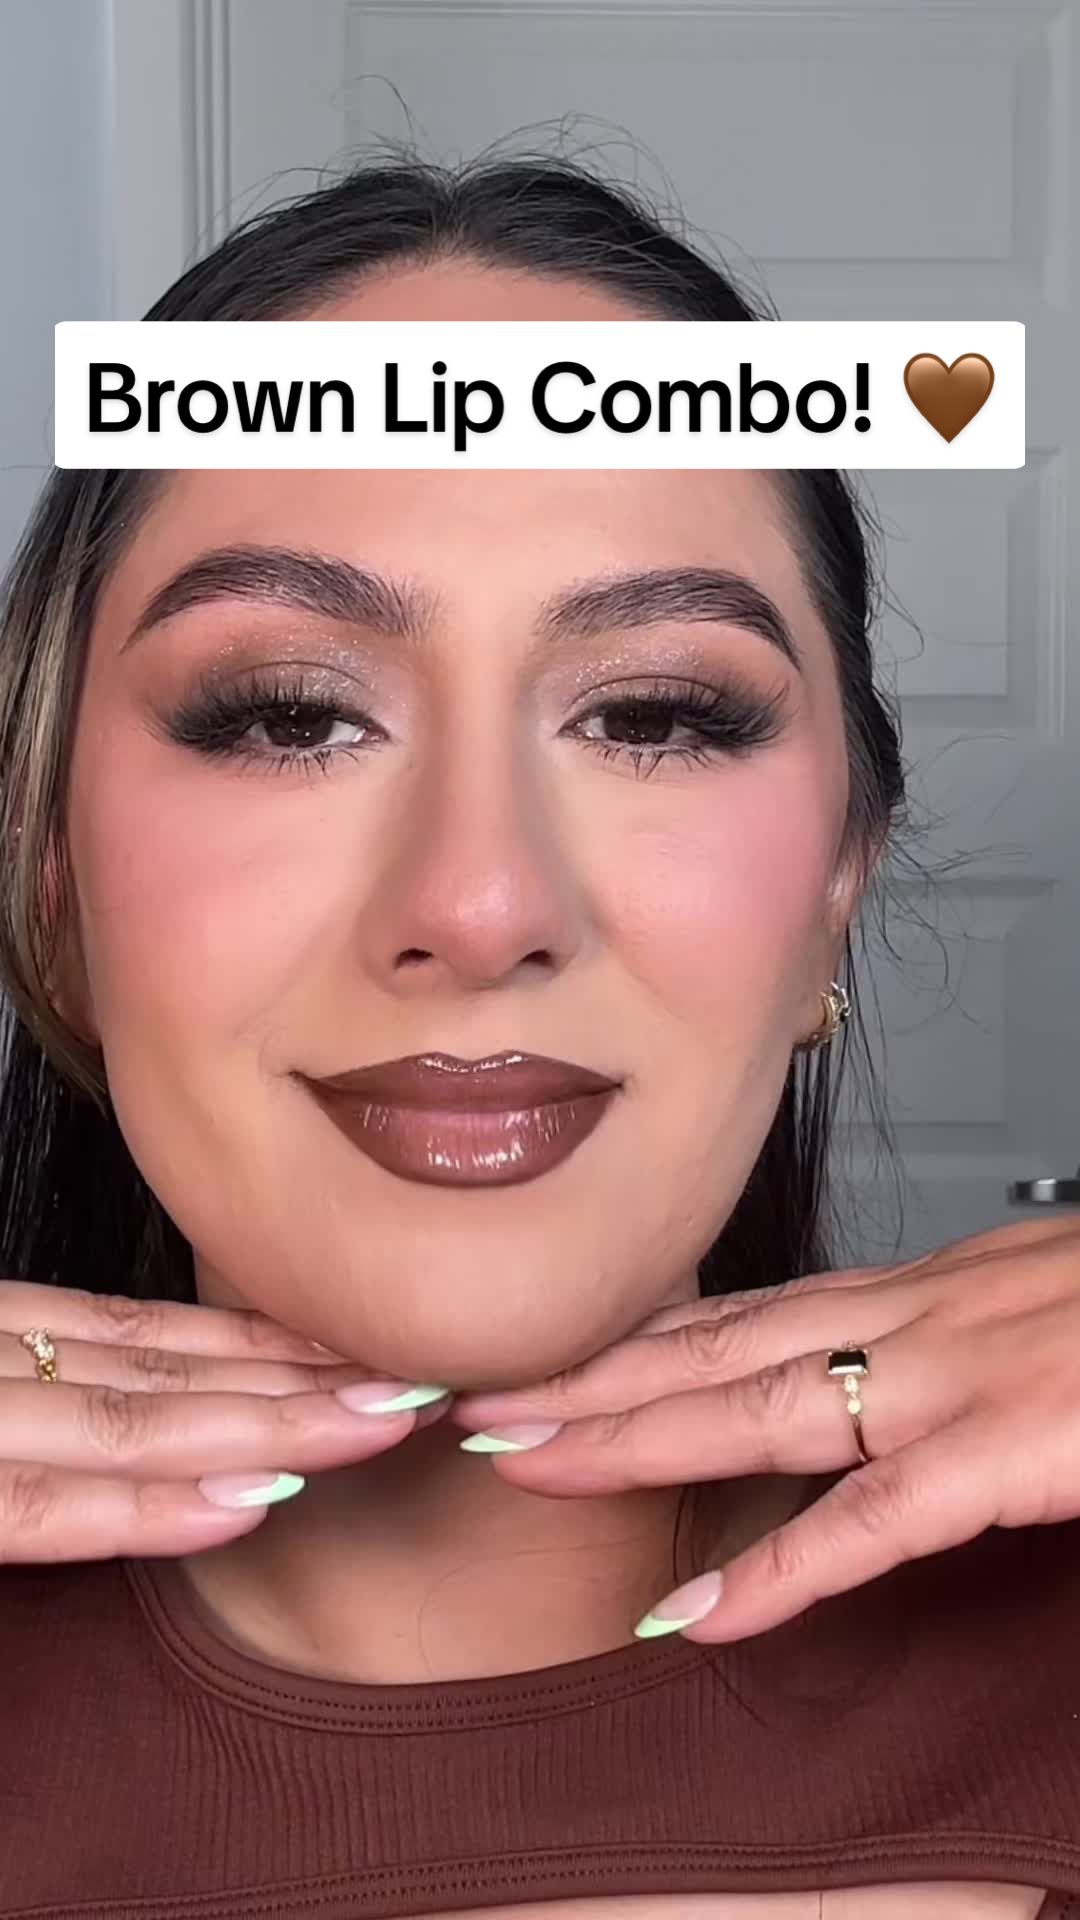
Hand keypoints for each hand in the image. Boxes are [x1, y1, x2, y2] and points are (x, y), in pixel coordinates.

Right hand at [0, 1280, 449, 1563]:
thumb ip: (51, 1408)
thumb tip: (190, 1435)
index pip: (141, 1333)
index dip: (262, 1343)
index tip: (368, 1349)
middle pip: (159, 1368)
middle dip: (300, 1380)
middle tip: (424, 1382)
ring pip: (125, 1419)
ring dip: (264, 1425)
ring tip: (383, 1423)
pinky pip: (32, 1503)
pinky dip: (138, 1505)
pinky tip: (247, 1504)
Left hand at [450, 1216, 1079, 1641]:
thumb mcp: (1032, 1300)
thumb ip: (945, 1335)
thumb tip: (877, 1373)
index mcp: (925, 1287)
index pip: (747, 1308)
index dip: (635, 1336)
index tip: (546, 1354)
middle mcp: (918, 1315)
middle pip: (717, 1344)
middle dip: (587, 1375)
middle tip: (471, 1398)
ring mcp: (958, 1375)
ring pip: (757, 1404)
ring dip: (627, 1438)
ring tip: (519, 1463)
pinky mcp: (1012, 1445)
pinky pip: (874, 1523)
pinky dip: (778, 1571)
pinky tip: (697, 1616)